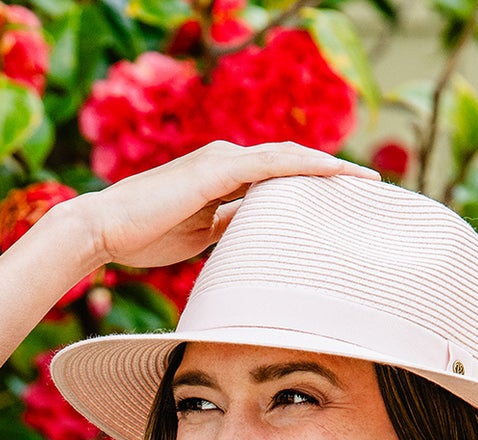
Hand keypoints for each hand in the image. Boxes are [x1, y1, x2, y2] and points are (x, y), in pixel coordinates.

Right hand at [67, 141, 382, 271]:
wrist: (104, 229)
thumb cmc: (144, 236)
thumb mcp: (200, 237)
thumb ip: (229, 229)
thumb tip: (257, 242)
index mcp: (224, 177)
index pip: (280, 178)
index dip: (316, 186)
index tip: (349, 201)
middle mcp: (228, 161)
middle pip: (293, 163)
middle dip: (333, 175)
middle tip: (373, 190)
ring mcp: (223, 161)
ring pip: (289, 158)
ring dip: (330, 168)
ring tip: (366, 182)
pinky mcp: (217, 170)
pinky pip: (272, 164)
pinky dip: (305, 166)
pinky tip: (334, 173)